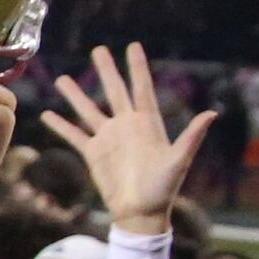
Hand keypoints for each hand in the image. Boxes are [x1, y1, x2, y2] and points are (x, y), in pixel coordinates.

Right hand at [37, 44, 214, 237]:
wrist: (141, 212)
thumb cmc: (164, 188)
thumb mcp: (179, 161)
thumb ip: (191, 136)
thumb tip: (211, 114)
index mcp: (148, 124)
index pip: (141, 88)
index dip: (137, 67)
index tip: (132, 46)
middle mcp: (127, 126)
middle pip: (114, 91)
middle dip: (106, 70)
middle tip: (98, 49)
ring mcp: (108, 139)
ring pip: (89, 110)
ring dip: (76, 94)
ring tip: (62, 78)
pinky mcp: (93, 153)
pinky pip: (74, 135)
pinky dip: (60, 125)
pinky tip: (47, 114)